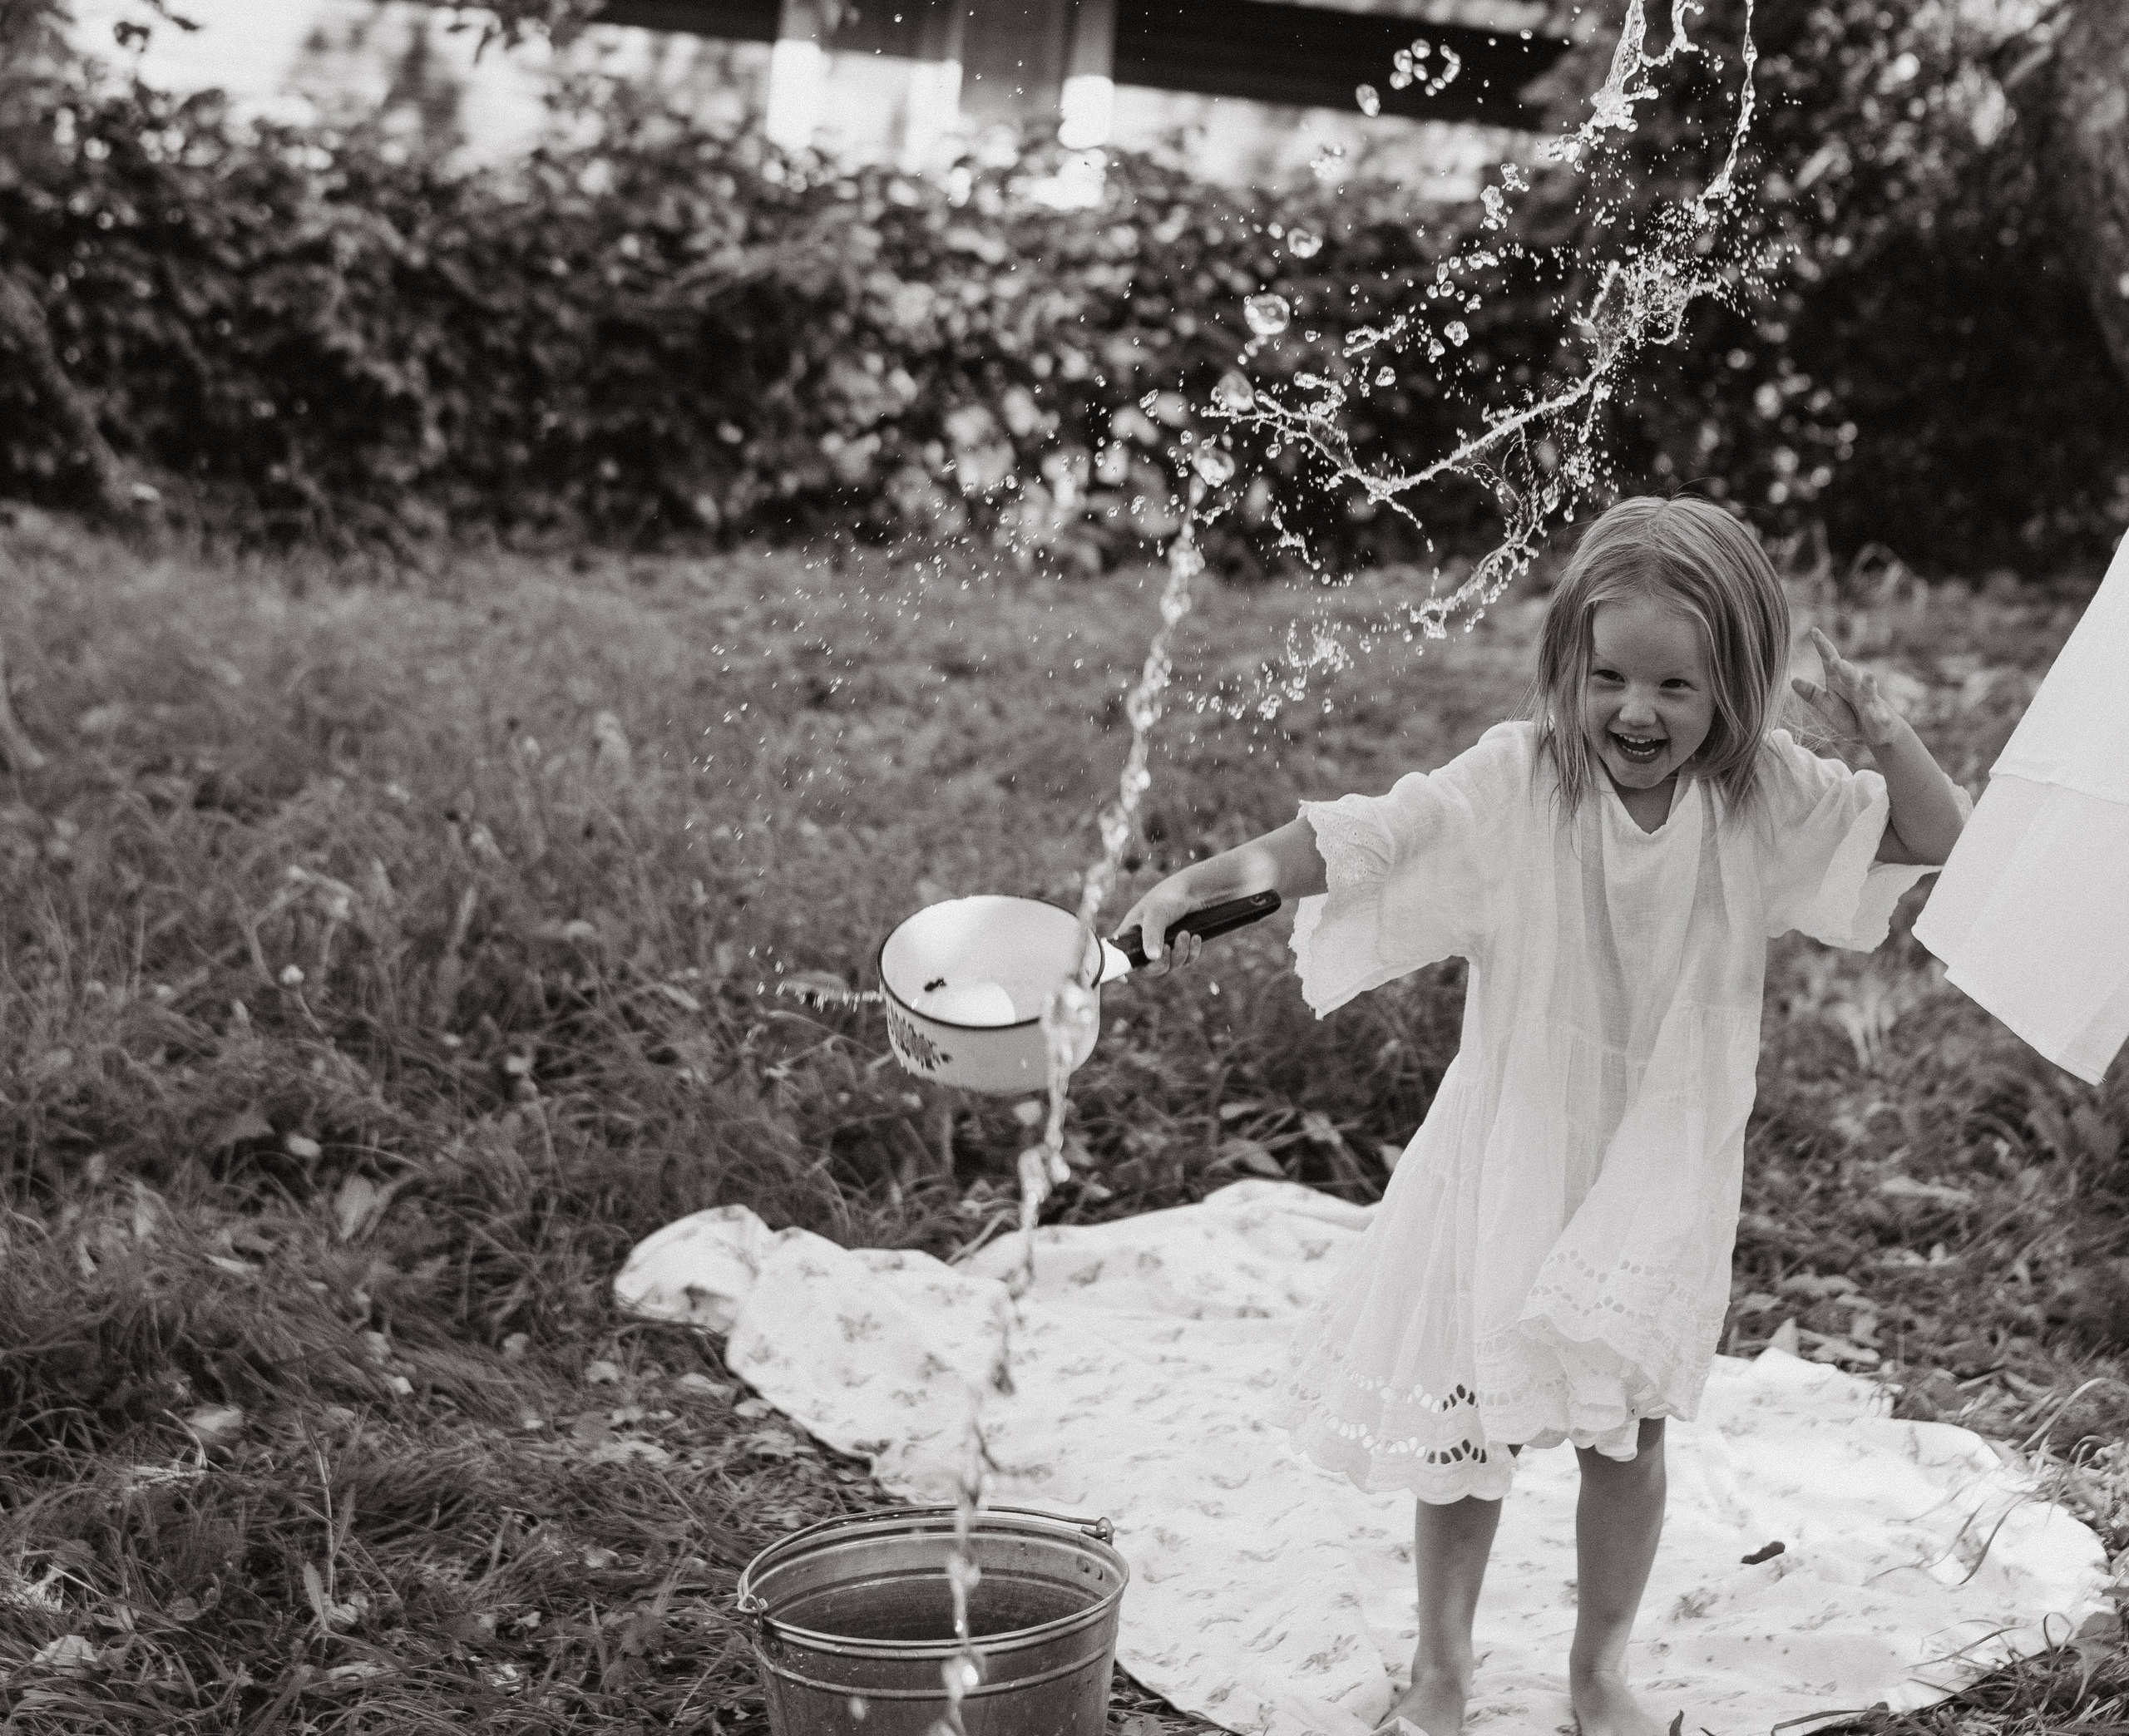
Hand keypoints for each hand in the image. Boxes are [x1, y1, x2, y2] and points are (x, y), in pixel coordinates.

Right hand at [1113, 878, 1206, 976]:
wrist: (1195, 890)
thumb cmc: (1168, 897)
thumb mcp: (1156, 914)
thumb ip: (1152, 936)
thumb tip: (1152, 958)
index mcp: (1131, 933)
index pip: (1119, 957)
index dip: (1120, 969)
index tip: (1124, 979)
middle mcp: (1145, 942)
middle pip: (1148, 969)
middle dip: (1161, 963)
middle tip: (1169, 948)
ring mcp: (1163, 946)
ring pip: (1170, 966)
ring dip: (1180, 953)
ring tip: (1185, 934)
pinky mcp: (1180, 947)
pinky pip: (1186, 961)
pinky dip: (1192, 952)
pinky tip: (1196, 937)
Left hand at [1790, 625, 1902, 748]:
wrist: (1875, 733)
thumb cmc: (1850, 715)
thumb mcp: (1828, 706)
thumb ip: (1813, 694)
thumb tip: (1793, 680)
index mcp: (1839, 683)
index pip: (1830, 662)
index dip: (1823, 647)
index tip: (1814, 631)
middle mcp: (1856, 688)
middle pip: (1849, 675)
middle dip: (1844, 668)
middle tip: (1835, 660)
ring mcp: (1870, 702)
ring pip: (1869, 691)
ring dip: (1869, 684)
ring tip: (1869, 676)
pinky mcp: (1881, 718)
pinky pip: (1881, 717)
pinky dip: (1882, 718)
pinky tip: (1883, 719)